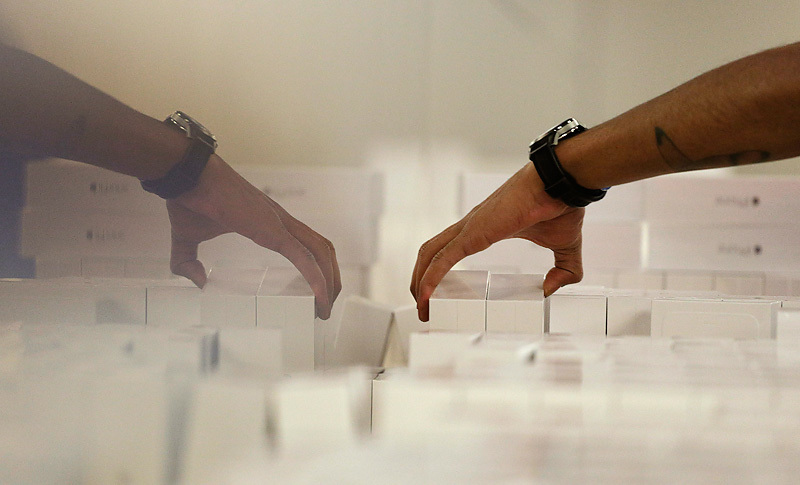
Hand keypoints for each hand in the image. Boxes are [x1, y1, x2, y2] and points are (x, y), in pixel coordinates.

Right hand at [166, 155, 340, 318]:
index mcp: (267, 221)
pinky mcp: (272, 230)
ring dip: (329, 281)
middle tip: (325, 305)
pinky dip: (316, 278)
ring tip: (325, 308)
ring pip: (320, 253)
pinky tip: (320, 296)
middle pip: (321, 248)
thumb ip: (188, 261)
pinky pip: (303, 257)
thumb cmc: (189, 197)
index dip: (315, 265)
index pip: (304, 243)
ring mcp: (279, 224)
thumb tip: (198, 282)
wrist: (186, 175)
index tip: (315, 291)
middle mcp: (280, 220)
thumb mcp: (187, 237)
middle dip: (330, 277)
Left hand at [410, 163, 583, 320]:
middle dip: (421, 278)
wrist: (562, 184)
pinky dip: (429, 278)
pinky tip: (425, 295)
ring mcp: (470, 228)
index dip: (439, 271)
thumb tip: (549, 288)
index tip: (438, 293)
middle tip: (424, 304)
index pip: (451, 249)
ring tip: (421, 305)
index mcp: (486, 228)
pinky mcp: (473, 233)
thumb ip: (562, 270)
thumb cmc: (560, 204)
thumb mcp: (565, 247)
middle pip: (431, 252)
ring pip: (430, 254)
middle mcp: (472, 226)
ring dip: (420, 281)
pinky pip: (443, 258)